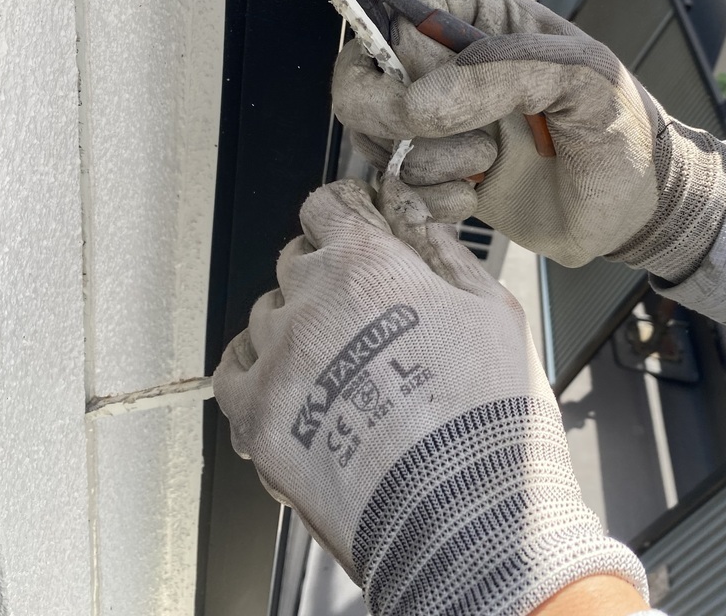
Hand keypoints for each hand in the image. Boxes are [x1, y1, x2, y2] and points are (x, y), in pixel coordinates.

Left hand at [213, 178, 647, 615]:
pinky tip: (288, 386)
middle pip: (296, 262)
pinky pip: (232, 372)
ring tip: (338, 367)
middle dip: (325, 275)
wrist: (470, 517)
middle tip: (362, 313)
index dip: (343, 214)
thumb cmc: (492, 416)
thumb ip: (443, 252)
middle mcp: (309, 302)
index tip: (351, 226)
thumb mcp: (493, 309)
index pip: (326, 207)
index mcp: (366, 264)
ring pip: (265, 317)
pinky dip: (254, 371)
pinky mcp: (258, 418)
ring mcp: (277, 360)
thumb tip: (413, 219)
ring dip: (294, 327)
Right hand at [331, 0, 725, 280]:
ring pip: (373, 135)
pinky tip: (471, 199)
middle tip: (447, 137)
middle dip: (394, 114)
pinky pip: (391, 187)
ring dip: (424, 162)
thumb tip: (421, 102)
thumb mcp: (585, 79)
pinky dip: (424, 201)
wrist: (635, 210)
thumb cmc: (622, 131)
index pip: (398, 9)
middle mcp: (448, 70)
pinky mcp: (436, 178)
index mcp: (482, 24)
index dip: (398, 48)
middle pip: (361, 74)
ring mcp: (437, 126)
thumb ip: (505, 72)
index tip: (432, 86)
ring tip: (485, 166)